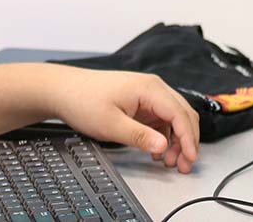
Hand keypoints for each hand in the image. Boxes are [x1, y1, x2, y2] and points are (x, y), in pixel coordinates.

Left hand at [40, 68, 199, 172]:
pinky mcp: (140, 102)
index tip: (190, 159)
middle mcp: (152, 87)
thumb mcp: (111, 125)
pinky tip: (156, 152)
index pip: (179, 113)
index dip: (188, 138)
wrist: (63, 90)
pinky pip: (161, 119)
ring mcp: (146, 94)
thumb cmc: (83, 100)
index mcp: (149, 88)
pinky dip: (164, 136)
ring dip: (176, 140)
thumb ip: (140, 137)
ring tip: (169, 163)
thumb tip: (164, 147)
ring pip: (174, 117)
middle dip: (187, 141)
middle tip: (183, 166)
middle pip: (182, 114)